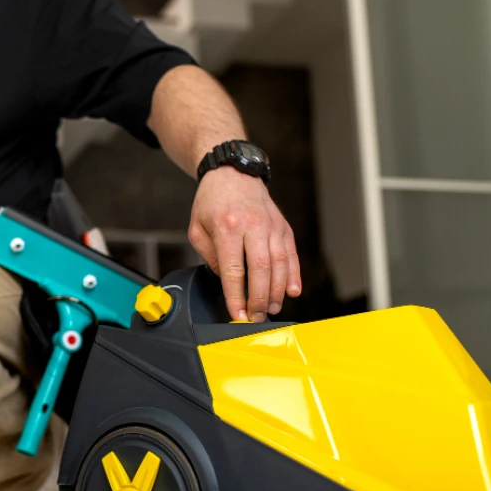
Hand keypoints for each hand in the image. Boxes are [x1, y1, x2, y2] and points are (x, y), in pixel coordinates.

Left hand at [188, 167, 301, 321]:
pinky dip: (293, 275)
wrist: (233, 173)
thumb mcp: (197, 228)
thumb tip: (227, 281)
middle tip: (255, 317)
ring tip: (270, 309)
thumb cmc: (212, 202)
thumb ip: (209, 256)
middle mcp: (253, 225)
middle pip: (261, 269)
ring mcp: (271, 225)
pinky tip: (292, 291)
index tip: (237, 314)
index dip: (236, 296)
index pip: (233, 269)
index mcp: (227, 226)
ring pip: (279, 264)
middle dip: (258, 298)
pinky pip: (291, 254)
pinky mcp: (283, 227)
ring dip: (276, 291)